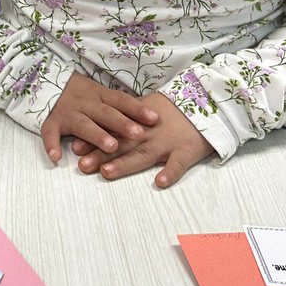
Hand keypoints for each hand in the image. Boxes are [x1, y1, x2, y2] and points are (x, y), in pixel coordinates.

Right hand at [40, 73, 159, 162]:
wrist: (49, 82)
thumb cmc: (83, 95)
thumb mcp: (102, 95)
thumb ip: (121, 107)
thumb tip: (153, 119)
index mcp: (100, 95)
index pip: (121, 101)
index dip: (137, 109)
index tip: (155, 119)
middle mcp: (85, 103)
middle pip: (106, 113)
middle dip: (121, 124)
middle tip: (138, 134)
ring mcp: (68, 112)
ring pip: (83, 124)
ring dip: (96, 136)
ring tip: (111, 147)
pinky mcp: (52, 122)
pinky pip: (50, 133)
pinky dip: (51, 144)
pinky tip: (56, 158)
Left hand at [70, 92, 214, 186]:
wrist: (210, 103)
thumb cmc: (175, 108)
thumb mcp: (148, 107)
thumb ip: (127, 117)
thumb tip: (101, 124)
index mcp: (140, 122)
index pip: (113, 131)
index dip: (95, 139)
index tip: (75, 148)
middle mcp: (150, 133)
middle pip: (123, 145)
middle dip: (101, 155)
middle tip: (82, 165)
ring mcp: (168, 142)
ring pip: (144, 155)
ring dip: (125, 164)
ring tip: (107, 172)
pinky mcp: (187, 151)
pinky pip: (179, 164)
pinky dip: (170, 173)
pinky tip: (160, 182)